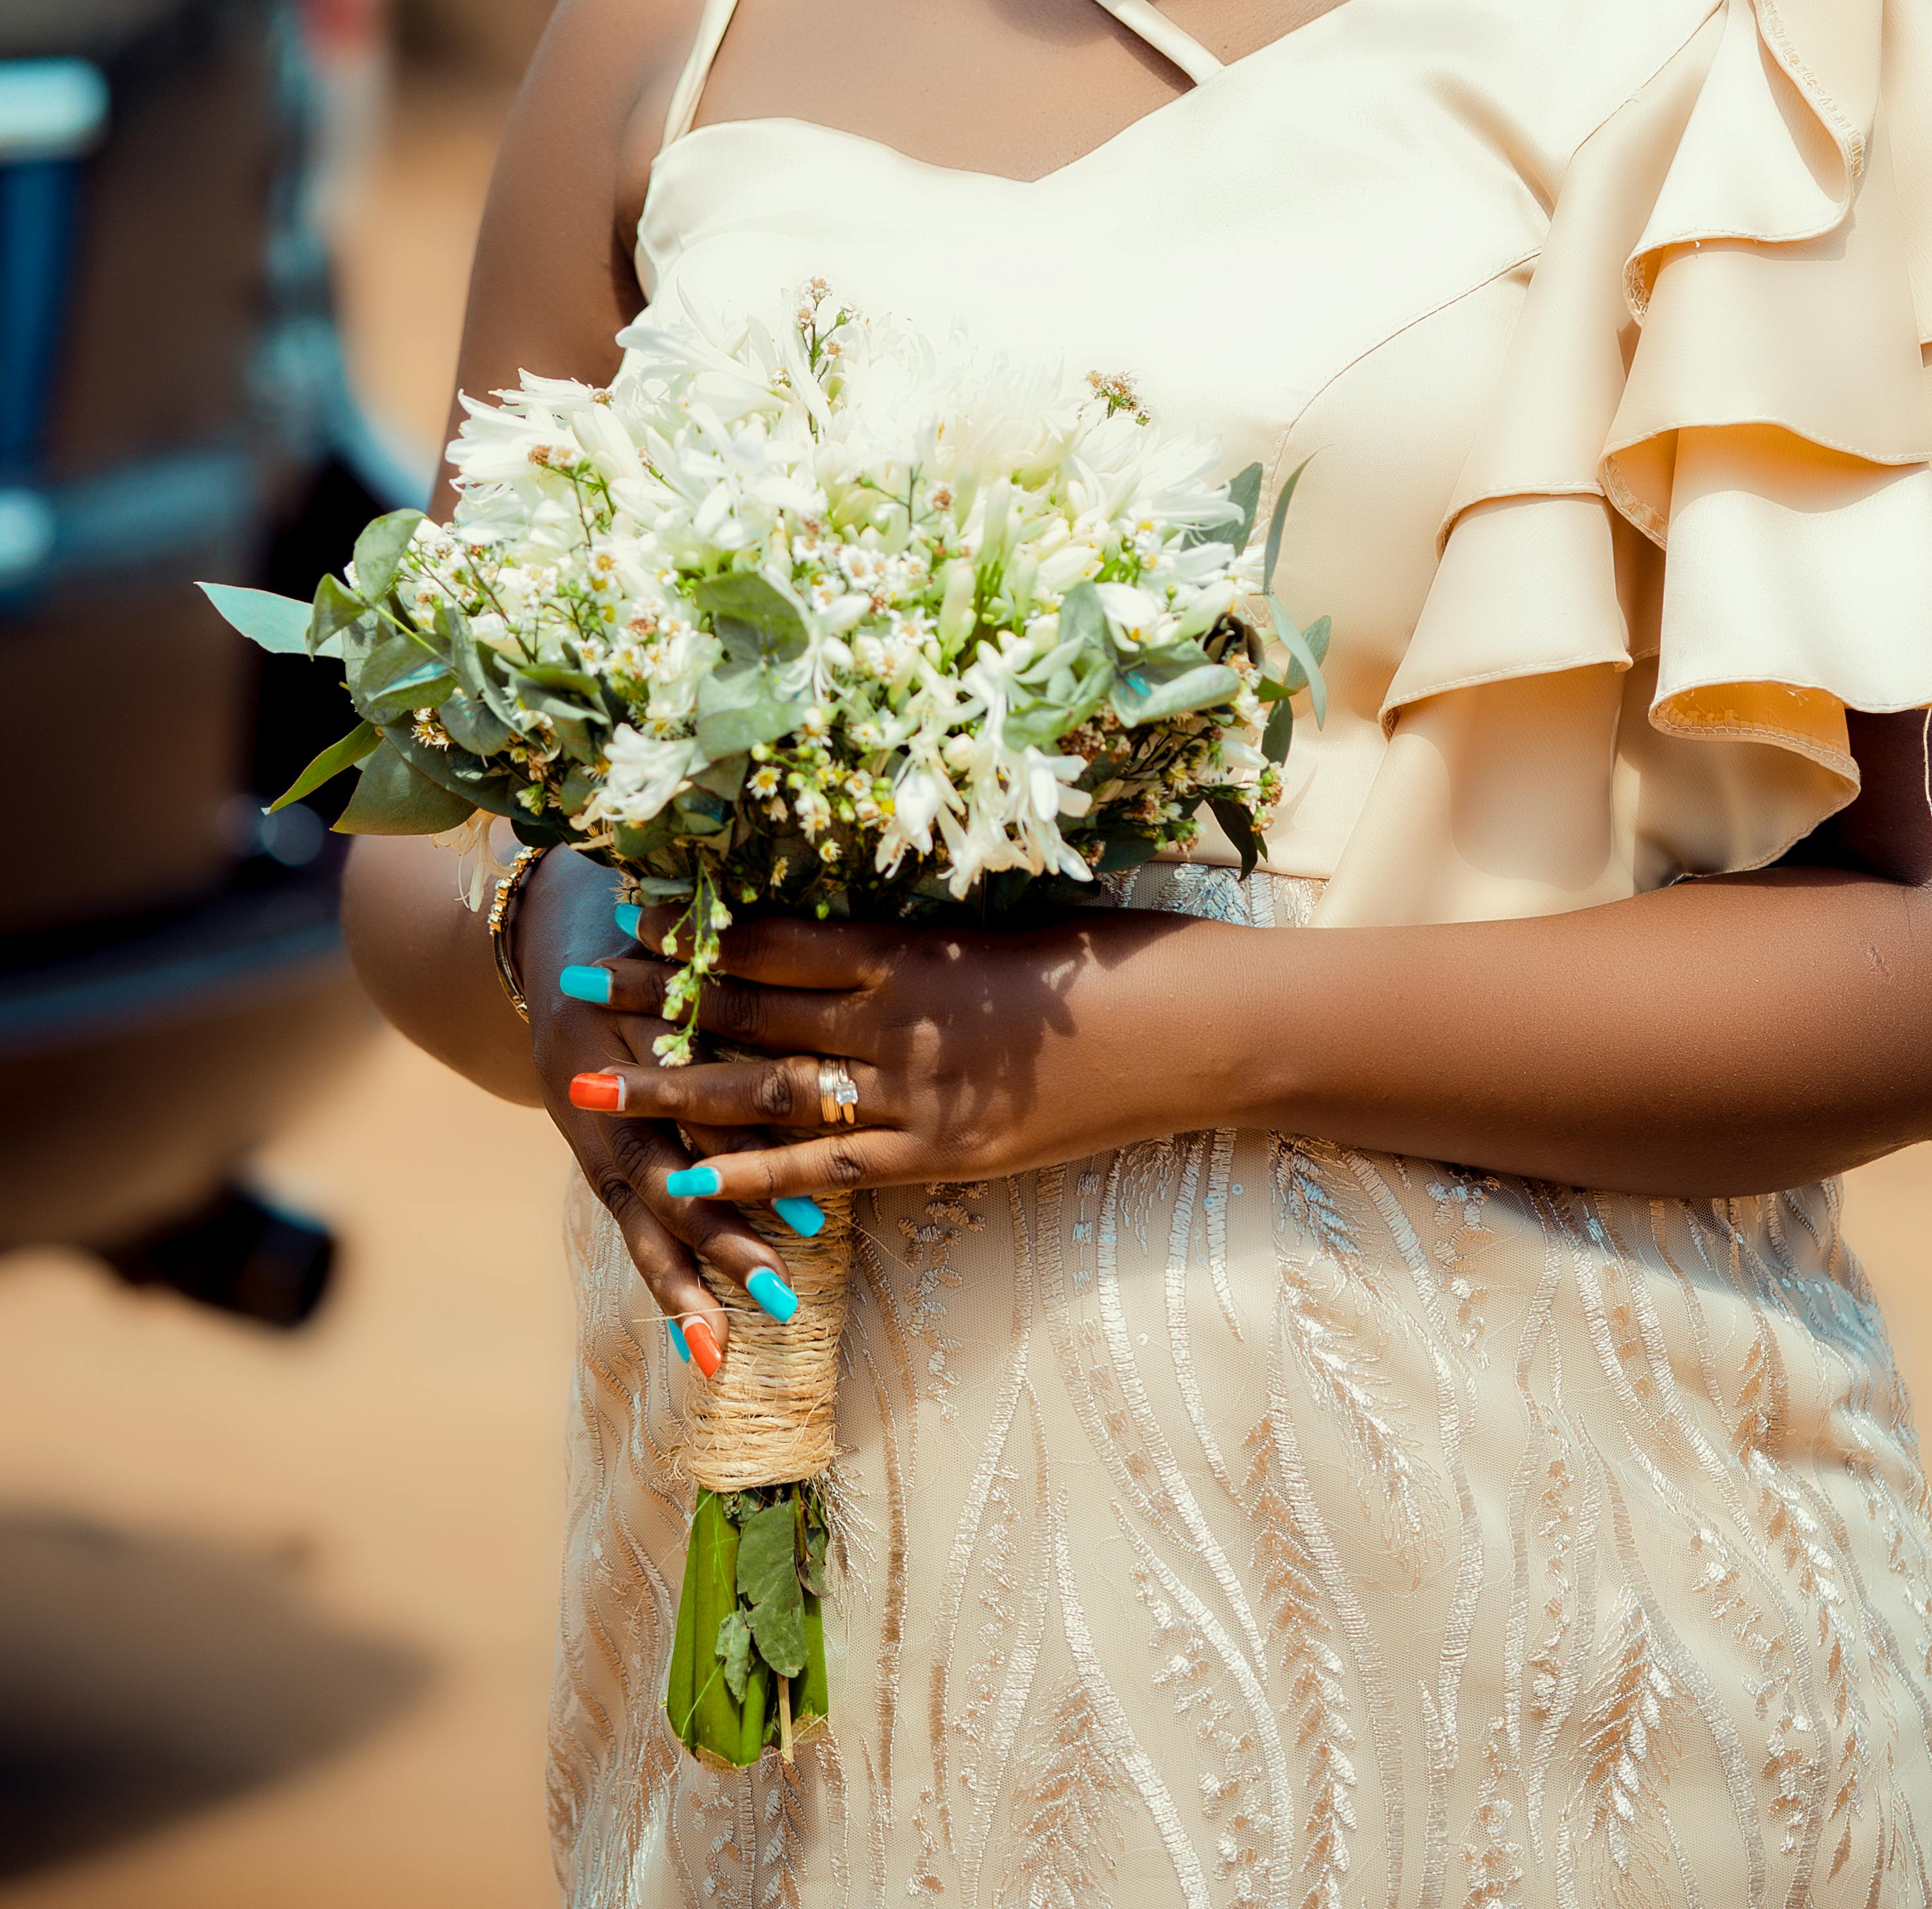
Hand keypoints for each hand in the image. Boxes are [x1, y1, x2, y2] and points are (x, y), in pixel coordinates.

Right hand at [514, 847, 769, 1373]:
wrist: (549, 932)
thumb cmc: (648, 921)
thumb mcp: (679, 934)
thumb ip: (731, 969)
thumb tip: (825, 1010)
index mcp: (626, 1019)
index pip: (696, 1101)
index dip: (750, 1153)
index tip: (815, 1201)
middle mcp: (602, 1086)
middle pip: (664, 1172)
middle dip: (721, 1236)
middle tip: (780, 1290)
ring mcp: (591, 1127)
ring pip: (639, 1213)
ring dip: (682, 1277)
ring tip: (717, 1343)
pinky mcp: (592, 1153)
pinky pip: (626, 1221)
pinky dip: (660, 1271)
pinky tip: (695, 1335)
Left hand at [546, 900, 1232, 1338]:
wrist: (1189, 1029)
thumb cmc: (1109, 959)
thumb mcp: (1003, 928)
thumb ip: (921, 936)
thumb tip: (855, 923)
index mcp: (909, 948)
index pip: (775, 936)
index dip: (699, 928)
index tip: (632, 912)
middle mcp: (895, 1018)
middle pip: (751, 1006)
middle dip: (660, 998)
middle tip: (578, 985)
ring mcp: (914, 1092)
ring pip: (769, 1090)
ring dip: (678, 1087)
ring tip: (596, 1083)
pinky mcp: (940, 1156)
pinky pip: (827, 1171)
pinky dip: (754, 1179)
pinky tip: (690, 1182)